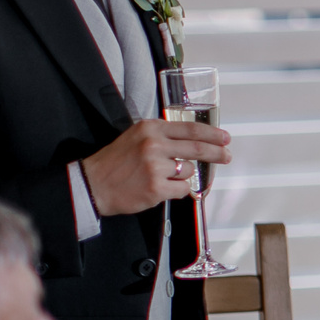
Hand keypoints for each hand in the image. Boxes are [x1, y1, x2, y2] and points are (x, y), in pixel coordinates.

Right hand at [78, 117, 230, 217]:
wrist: (93, 184)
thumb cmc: (115, 162)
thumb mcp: (136, 137)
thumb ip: (163, 136)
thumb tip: (194, 140)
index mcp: (150, 128)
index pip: (190, 129)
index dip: (212, 134)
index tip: (225, 138)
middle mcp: (154, 144)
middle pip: (197, 148)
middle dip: (217, 153)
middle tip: (226, 156)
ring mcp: (155, 167)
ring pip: (188, 171)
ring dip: (182, 175)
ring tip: (161, 177)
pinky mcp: (156, 187)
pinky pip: (182, 189)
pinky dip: (176, 190)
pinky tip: (160, 188)